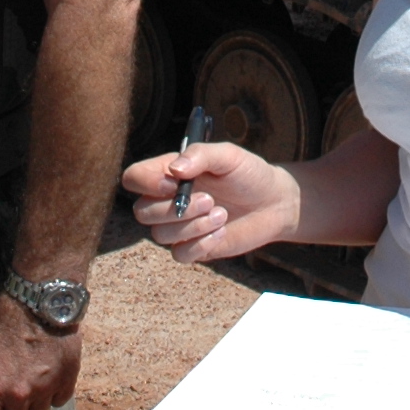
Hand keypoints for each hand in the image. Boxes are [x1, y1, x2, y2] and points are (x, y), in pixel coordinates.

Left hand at [0, 288, 81, 409]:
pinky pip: (59, 400)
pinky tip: (50, 371)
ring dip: (36, 402)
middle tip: (15, 400)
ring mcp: (43, 390)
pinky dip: (55, 390)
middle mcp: (17, 394)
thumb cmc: (6, 323)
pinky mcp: (66, 381)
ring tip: (35, 377)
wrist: (38, 301)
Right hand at [119, 140, 298, 263]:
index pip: (134, 178)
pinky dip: (201, 244)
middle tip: (209, 200)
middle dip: (174, 209)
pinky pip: (180, 254)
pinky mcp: (194, 248)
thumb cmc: (249, 174)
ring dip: (192, 226)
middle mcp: (168, 200)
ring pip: (160, 235)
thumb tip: (174, 169)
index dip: (145, 183)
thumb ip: (201, 155)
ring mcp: (179, 227)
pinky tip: (222, 232)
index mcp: (168, 173)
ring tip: (222, 214)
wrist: (274, 203)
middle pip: (141, 212)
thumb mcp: (228, 156)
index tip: (173, 183)